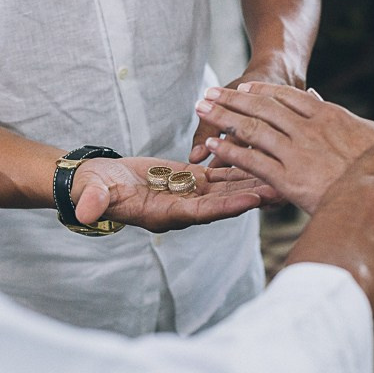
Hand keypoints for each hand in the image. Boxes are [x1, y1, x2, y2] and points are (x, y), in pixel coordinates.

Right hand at [71, 157, 278, 232]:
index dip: (229, 206)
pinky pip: (221, 174)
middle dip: (255, 195)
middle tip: (285, 188)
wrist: (95, 182)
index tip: (254, 199)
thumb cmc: (93, 189)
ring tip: (284, 173)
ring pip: (228, 188)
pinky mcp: (190, 180)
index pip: (203, 211)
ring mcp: (189, 194)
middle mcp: (184, 208)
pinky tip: (262, 157)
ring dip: (255, 180)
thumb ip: (95, 202)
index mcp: (165, 214)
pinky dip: (240, 166)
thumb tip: (87, 210)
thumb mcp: (94, 194)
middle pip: (226, 202)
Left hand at [194, 81, 373, 213]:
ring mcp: (298, 153)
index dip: (260, 91)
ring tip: (201, 110)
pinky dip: (229, 152)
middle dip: (231, 99)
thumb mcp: (366, 132)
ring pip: (252, 129)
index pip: (287, 96)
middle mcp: (309, 129)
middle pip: (262, 107)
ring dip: (222, 117)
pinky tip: (212, 146)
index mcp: (329, 115)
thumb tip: (316, 95)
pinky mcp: (289, 179)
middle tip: (208, 92)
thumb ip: (336, 114)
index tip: (242, 88)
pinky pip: (253, 161)